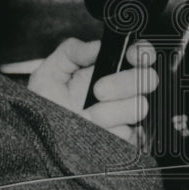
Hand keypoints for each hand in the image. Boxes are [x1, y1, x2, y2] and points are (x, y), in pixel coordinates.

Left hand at [27, 38, 158, 145]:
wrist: (40, 143)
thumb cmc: (43, 110)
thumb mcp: (48, 74)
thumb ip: (70, 52)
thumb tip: (97, 46)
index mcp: (107, 71)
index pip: (139, 55)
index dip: (141, 53)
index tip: (130, 56)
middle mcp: (121, 92)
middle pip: (148, 78)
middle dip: (123, 83)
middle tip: (98, 91)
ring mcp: (125, 116)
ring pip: (140, 106)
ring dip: (111, 112)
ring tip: (89, 116)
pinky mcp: (126, 139)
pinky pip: (133, 133)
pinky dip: (112, 133)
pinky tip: (95, 132)